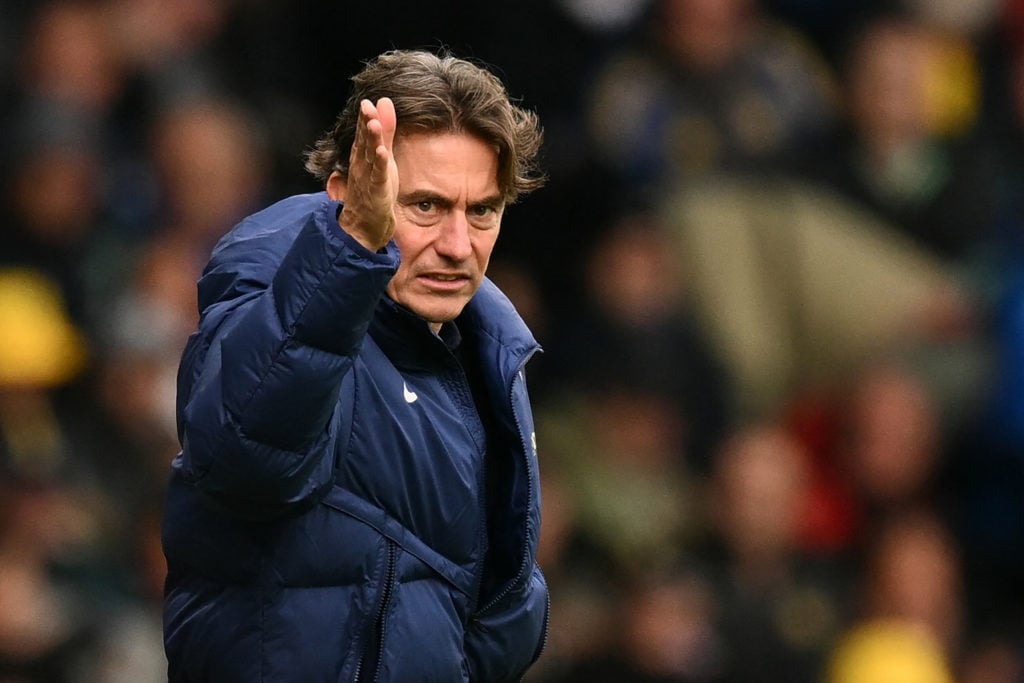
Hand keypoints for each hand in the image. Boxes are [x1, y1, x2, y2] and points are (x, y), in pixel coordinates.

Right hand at [338, 97, 398, 250]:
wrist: (364, 224)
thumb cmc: (373, 187)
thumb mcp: (382, 157)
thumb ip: (385, 132)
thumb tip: (383, 102)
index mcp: (362, 155)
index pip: (362, 133)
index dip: (364, 118)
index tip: (366, 102)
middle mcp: (362, 164)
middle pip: (363, 141)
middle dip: (365, 124)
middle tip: (366, 106)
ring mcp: (368, 178)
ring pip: (369, 156)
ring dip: (371, 140)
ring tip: (374, 123)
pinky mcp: (377, 191)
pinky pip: (378, 176)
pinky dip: (379, 164)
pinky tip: (382, 152)